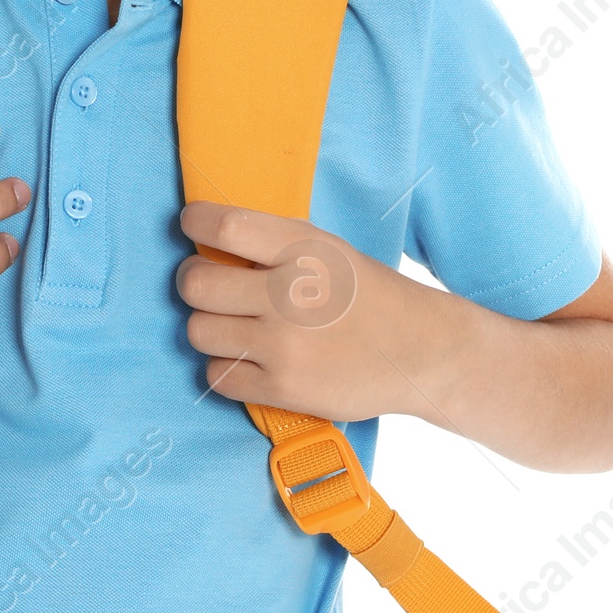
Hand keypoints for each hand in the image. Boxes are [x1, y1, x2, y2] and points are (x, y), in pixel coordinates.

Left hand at [175, 202, 414, 422]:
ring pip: (198, 331)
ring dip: (209, 326)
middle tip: (209, 285)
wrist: (420, 350)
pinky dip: (225, 367)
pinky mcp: (284, 388)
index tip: (192, 226)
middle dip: (193, 281)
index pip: (223, 228)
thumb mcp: (326, 248)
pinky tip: (248, 357)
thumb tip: (205, 238)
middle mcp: (289, 295)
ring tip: (234, 324)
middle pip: (195, 285)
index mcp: (303, 250)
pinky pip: (217, 376)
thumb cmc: (366, 292)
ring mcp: (284, 345)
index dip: (194, 223)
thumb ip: (271, 243)